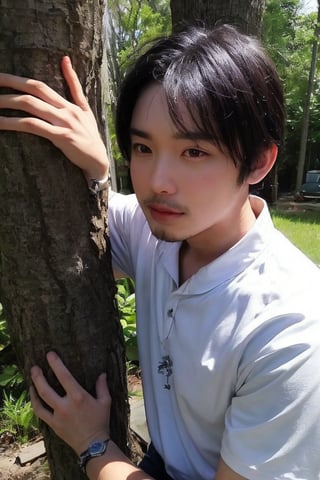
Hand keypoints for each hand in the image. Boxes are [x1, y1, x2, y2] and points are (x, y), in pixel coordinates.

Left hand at [0, 56, 108, 181]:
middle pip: (33, 90)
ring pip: (30, 105)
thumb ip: (75, 88)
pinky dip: (13, 122)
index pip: (40, 85)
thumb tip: (64, 59)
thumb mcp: (86, 111)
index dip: (18, 79)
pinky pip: (32, 125)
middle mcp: (66, 110)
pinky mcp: (62, 136)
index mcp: (70, 104)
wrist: (99, 163)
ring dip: (6, 102)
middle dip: (9, 83)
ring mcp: (64, 122)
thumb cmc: (90, 139)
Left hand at [30, 351, 109, 455]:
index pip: (64, 376)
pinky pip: (40, 412)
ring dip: (34, 388)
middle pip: (46, 389)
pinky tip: (34, 396)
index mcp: (78, 397)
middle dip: (38, 376)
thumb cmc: (100, 421)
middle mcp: (65, 405)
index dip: (56, 364)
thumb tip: (102, 374)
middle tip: (34, 366)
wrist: (93, 445)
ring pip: (40, 400)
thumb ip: (102, 386)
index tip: (50, 354)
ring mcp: (57, 416)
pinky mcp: (53, 425)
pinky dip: (35, 403)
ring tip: (31, 379)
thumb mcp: (105, 402)